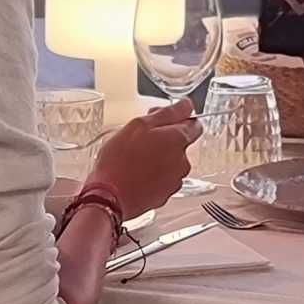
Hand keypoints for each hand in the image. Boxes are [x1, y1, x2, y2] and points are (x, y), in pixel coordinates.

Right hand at [88, 101, 200, 215]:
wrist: (109, 198)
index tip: (165, 120)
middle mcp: (182, 162)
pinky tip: (136, 174)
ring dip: (158, 158)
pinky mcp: (164, 196)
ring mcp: (174, 181)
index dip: (180, 119)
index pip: (194, 125)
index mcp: (178, 141)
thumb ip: (167, 113)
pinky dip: (153, 176)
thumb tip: (186, 105)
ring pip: (171, 163)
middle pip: (180, 144)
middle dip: (164, 140)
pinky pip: (163, 180)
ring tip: (135, 159)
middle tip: (141, 139)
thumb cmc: (120, 161)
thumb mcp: (139, 125)